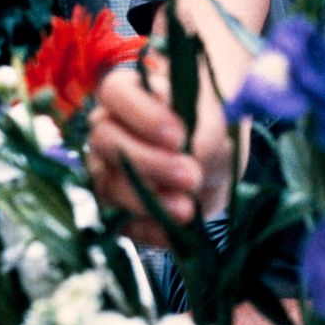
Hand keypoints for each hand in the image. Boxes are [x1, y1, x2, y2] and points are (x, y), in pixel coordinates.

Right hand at [88, 63, 234, 240]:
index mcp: (127, 93)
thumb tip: (193, 154)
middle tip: (191, 175)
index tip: (178, 136)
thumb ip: (207, 130)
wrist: (217, 157)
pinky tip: (178, 231)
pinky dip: (151, 231)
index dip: (144, 116)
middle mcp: (107, 129)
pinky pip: (123, 224)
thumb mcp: (218, 120)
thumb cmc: (210, 123)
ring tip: (187, 209)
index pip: (116, 92)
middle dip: (149, 162)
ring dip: (147, 201)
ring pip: (108, 186)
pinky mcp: (118, 208)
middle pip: (106, 141)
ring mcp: (106, 170)